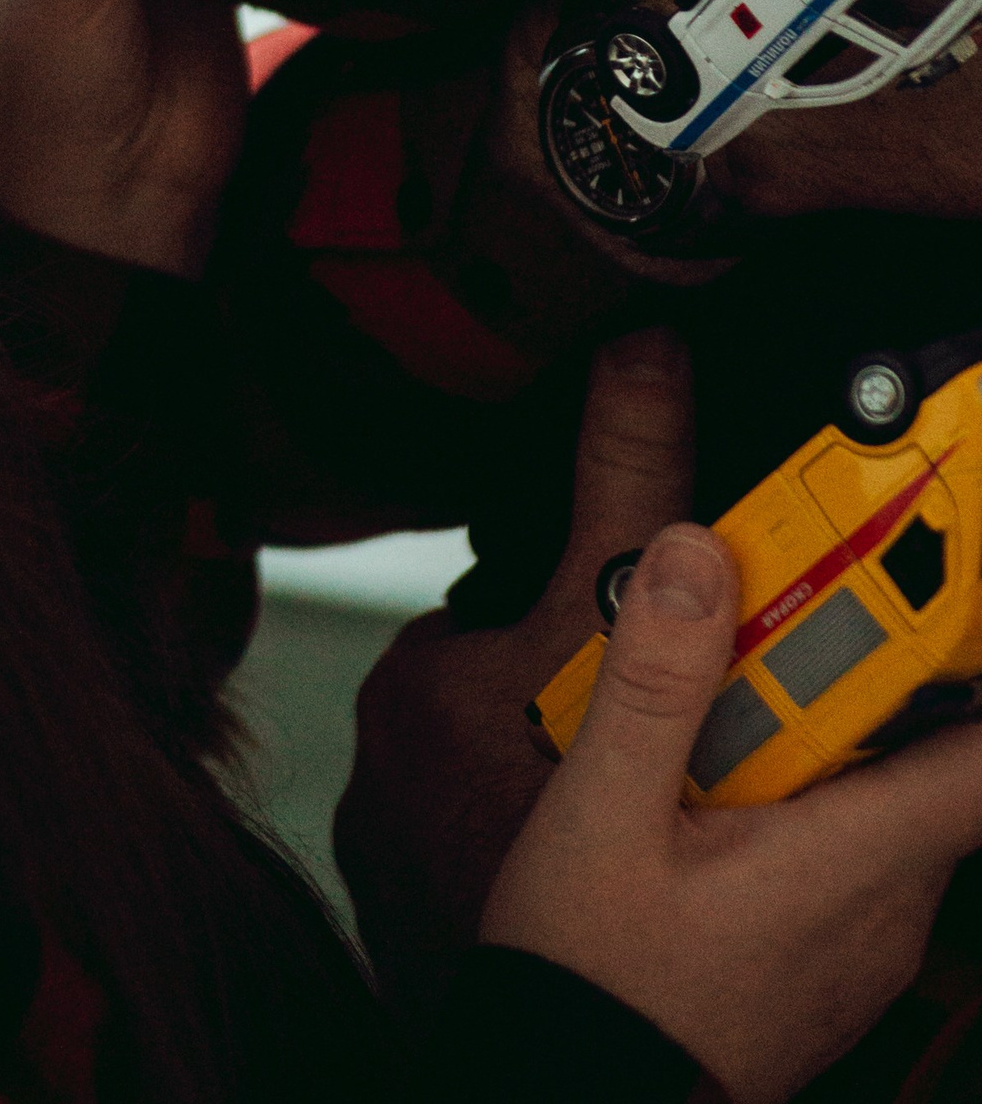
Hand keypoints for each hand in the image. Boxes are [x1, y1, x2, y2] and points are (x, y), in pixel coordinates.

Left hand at [334, 327, 695, 998]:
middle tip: (633, 731)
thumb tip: (638, 350)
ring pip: (485, 780)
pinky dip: (514, 849)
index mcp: (414, 682)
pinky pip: (472, 856)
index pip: (497, 609)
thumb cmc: (558, 830)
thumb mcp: (607, 630)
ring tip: (603, 795)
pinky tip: (562, 855)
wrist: (559, 1032)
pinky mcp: (407, 927)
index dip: (569, 614)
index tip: (617, 641)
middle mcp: (376, 761)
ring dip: (536, 780)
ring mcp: (388, 851)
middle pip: (497, 695)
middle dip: (554, 702)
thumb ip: (620, 487)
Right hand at [483, 515, 981, 1101]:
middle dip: (856, 672)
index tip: (927, 592)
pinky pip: (847, 846)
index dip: (971, 663)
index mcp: (856, 860)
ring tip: (714, 700)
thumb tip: (696, 555)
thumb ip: (657, 678)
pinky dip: (800, 794)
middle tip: (764, 617)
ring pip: (882, 797)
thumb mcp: (603, 811)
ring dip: (818, 733)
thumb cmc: (597, 988)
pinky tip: (706, 787)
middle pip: (925, 754)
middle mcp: (887, 902)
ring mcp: (864, 937)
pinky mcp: (827, 954)